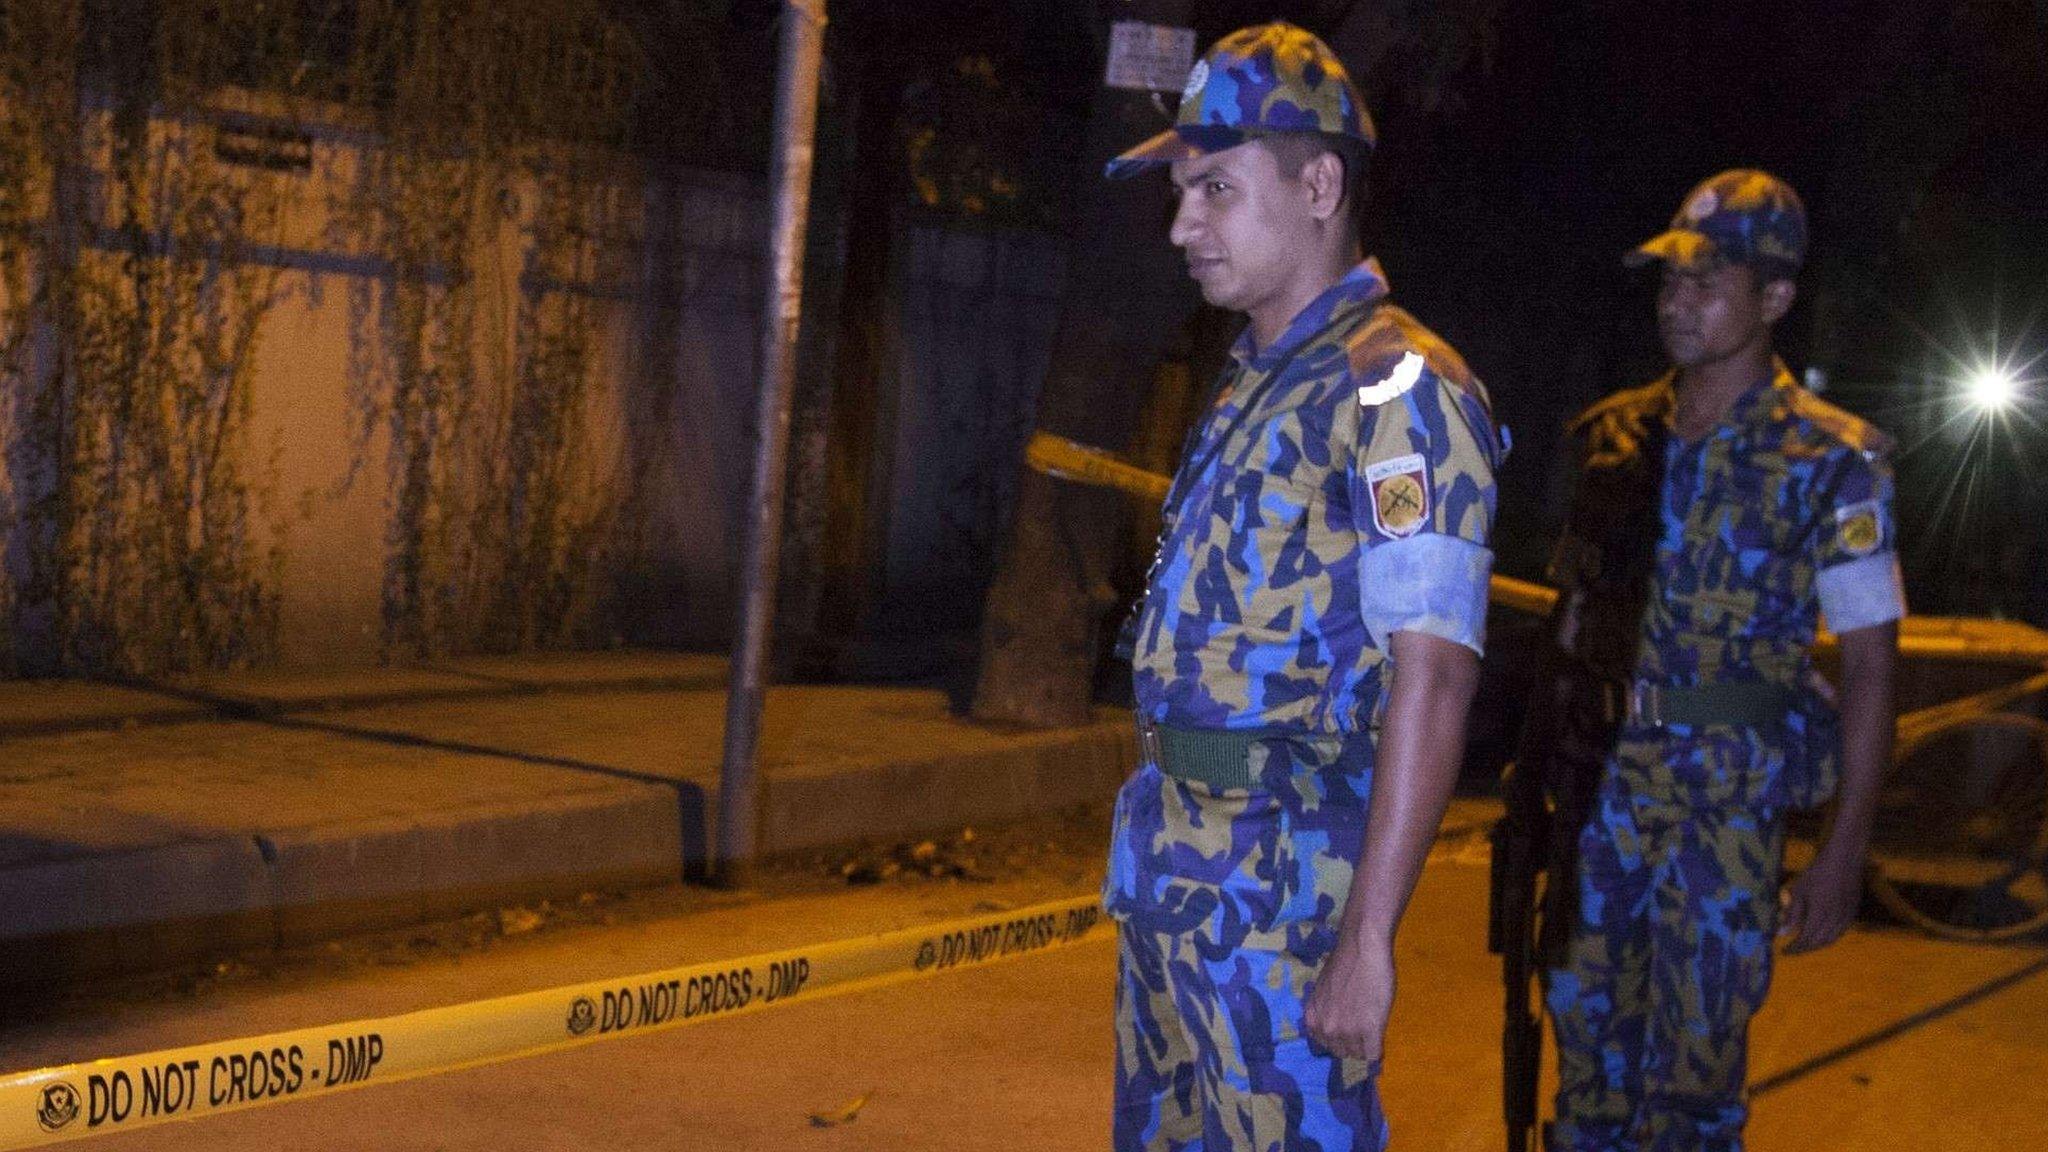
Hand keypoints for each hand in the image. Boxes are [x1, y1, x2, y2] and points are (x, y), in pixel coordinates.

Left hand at [1304, 934, 1394, 1061]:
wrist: (1362, 949)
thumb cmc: (1344, 964)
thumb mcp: (1322, 991)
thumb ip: (1323, 1012)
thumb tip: (1332, 1025)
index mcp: (1313, 1019)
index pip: (1326, 1046)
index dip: (1339, 1037)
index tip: (1348, 1029)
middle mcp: (1326, 1029)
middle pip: (1342, 1052)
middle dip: (1353, 1042)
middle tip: (1363, 1026)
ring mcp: (1348, 1032)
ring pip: (1359, 1055)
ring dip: (1366, 1044)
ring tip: (1372, 1025)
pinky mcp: (1370, 1030)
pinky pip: (1373, 1054)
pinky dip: (1378, 1048)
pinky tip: (1380, 1033)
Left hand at [1780, 845, 1864, 953]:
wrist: (1845, 860)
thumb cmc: (1818, 872)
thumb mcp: (1800, 891)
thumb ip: (1792, 914)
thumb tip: (1782, 933)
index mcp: (1820, 914)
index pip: (1806, 939)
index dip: (1795, 948)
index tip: (1784, 951)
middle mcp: (1835, 919)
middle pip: (1819, 942)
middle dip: (1805, 948)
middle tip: (1793, 949)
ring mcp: (1846, 917)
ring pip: (1831, 939)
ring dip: (1817, 945)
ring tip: (1804, 944)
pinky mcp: (1853, 912)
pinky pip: (1840, 932)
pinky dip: (1829, 937)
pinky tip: (1821, 935)